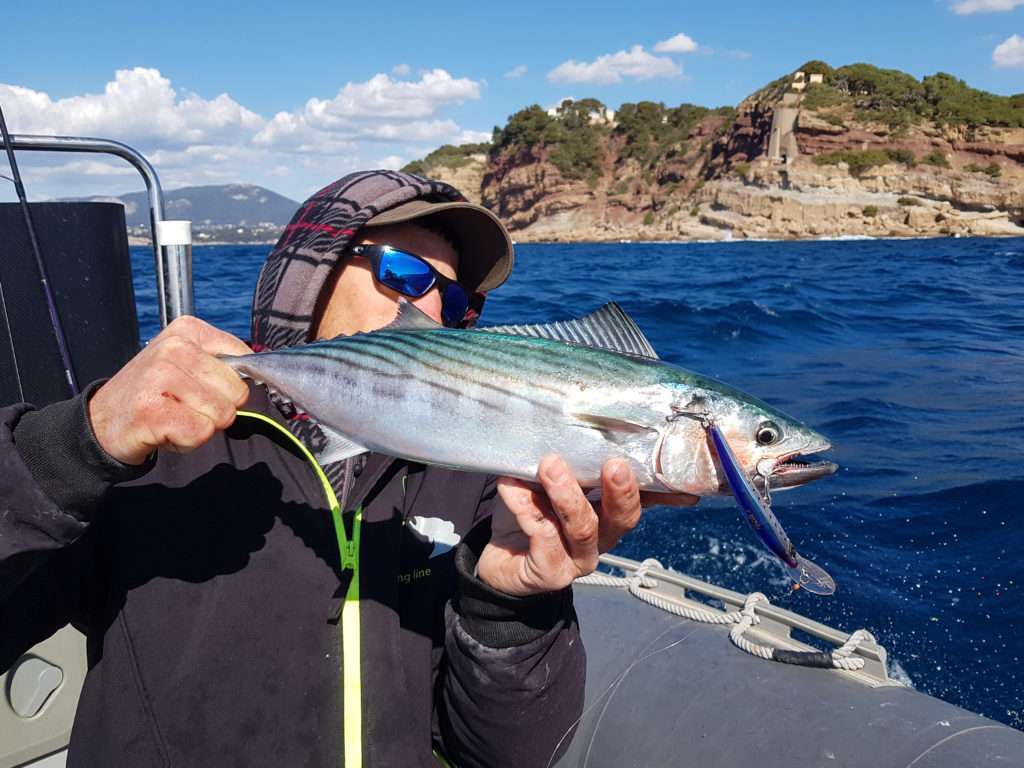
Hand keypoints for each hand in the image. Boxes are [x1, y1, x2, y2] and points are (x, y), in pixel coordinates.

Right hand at [88, 316, 251, 464]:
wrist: (102, 421)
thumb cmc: (154, 393)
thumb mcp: (187, 363)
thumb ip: (223, 364)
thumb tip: (261, 373)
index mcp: (188, 330)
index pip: (245, 360)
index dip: (231, 385)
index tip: (201, 387)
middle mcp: (173, 348)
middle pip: (237, 392)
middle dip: (218, 409)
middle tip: (185, 406)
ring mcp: (160, 377)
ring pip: (222, 415)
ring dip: (201, 427)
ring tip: (174, 417)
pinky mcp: (152, 411)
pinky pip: (200, 433)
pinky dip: (188, 442)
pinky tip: (166, 430)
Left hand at [476, 455, 697, 596]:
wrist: (497, 558)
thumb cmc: (532, 509)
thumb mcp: (552, 479)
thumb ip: (571, 458)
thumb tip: (581, 416)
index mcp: (610, 512)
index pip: (645, 498)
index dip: (668, 489)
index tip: (684, 475)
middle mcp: (602, 538)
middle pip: (622, 517)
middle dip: (621, 491)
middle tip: (614, 464)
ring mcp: (578, 560)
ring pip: (583, 528)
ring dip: (568, 495)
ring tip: (550, 465)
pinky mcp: (549, 573)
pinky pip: (543, 541)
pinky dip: (526, 509)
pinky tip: (511, 486)